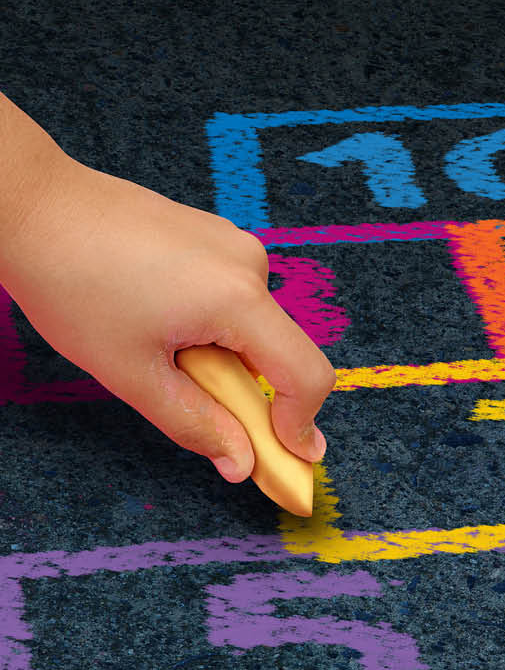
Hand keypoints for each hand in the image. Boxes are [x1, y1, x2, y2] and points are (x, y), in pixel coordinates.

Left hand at [0, 153, 333, 484]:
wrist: (33, 205)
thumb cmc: (72, 282)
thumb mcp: (133, 374)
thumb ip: (197, 425)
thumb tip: (242, 464)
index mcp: (238, 297)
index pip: (307, 376)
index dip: (301, 425)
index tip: (285, 456)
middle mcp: (249, 264)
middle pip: (280, 354)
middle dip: (247, 391)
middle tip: (190, 399)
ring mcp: (233, 244)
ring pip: (254, 328)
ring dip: (223, 357)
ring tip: (158, 347)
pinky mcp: (214, 236)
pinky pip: (234, 299)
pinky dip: (212, 327)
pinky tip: (157, 319)